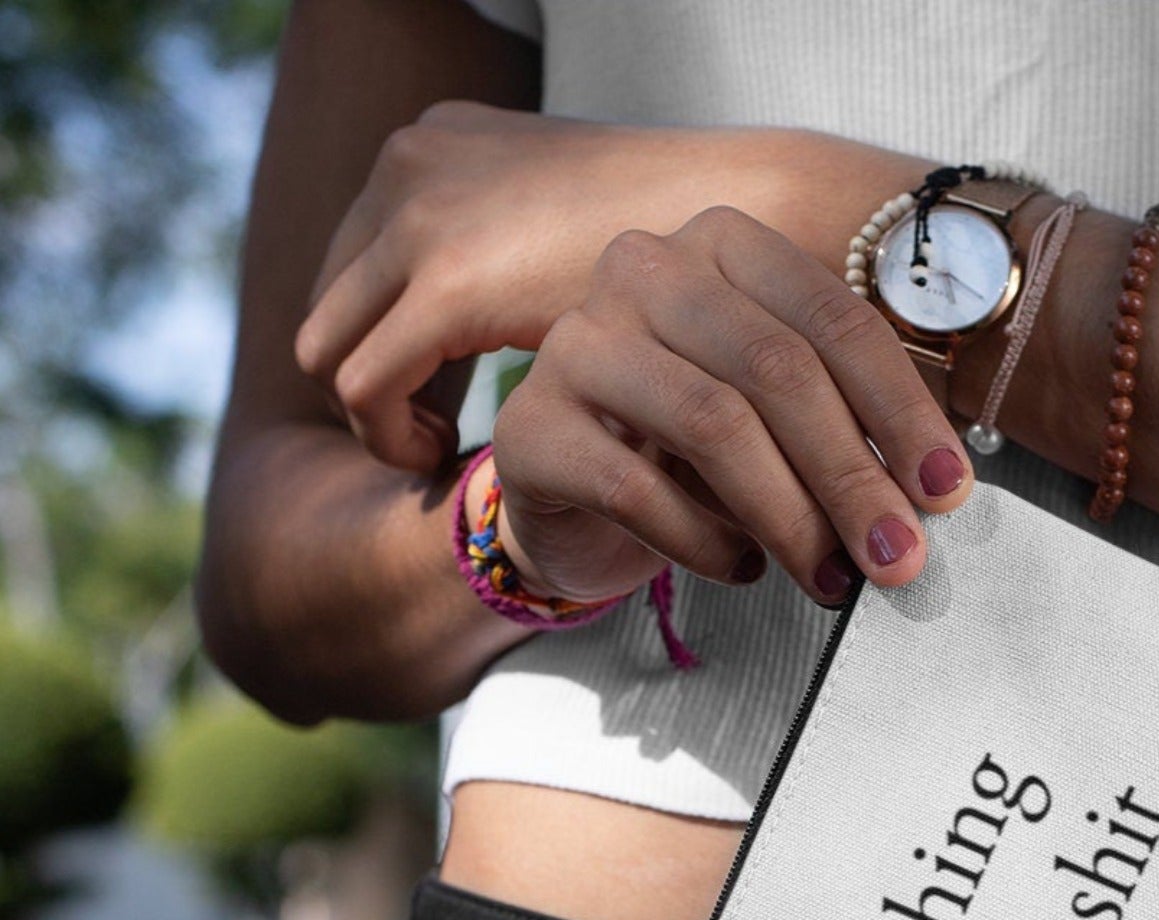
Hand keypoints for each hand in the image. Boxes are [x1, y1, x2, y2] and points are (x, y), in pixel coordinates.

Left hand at [292, 102, 837, 471]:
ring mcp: (421, 217)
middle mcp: (413, 166)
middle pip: (334, 299)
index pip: (363, 254)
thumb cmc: (693, 238)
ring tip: (442, 455)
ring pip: (329, 346)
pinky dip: (391, 438)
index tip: (440, 394)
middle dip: (374, 377)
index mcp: (443, 145)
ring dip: (375, 416)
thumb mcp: (578, 228)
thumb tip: (510, 288)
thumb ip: (531, 249)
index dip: (388, 333)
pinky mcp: (449, 284)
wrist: (755, 220)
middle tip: (436, 436)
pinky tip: (449, 462)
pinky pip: (366, 387)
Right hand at [487, 204, 973, 607]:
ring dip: (791, 518)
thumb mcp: (783, 424)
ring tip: (831, 580)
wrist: (574, 497)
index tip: (947, 495)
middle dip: (852, 477)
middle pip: (778, 370)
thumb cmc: (695, 454)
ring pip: (715, 423)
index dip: (902, 413)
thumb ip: (848, 433)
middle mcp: (645, 270)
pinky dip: (707, 543)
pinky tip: (744, 570)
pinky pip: (638, 489)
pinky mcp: (531, 427)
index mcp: (725, 248)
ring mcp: (577, 342)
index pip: (834, 322)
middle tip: (899, 557)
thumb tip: (929, 498)